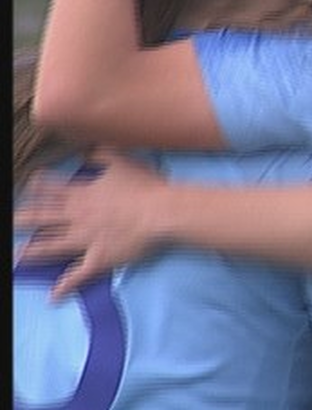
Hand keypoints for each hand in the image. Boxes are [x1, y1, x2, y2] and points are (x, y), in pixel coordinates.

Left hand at [14, 149, 169, 298]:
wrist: (161, 213)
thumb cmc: (146, 187)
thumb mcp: (123, 162)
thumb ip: (102, 155)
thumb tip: (87, 151)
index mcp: (83, 194)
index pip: (54, 190)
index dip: (39, 187)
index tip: (29, 184)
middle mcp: (77, 217)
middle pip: (44, 218)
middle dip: (25, 219)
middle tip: (12, 220)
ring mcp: (85, 240)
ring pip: (52, 247)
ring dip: (33, 252)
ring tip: (18, 256)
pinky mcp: (98, 259)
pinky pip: (78, 275)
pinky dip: (65, 287)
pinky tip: (53, 296)